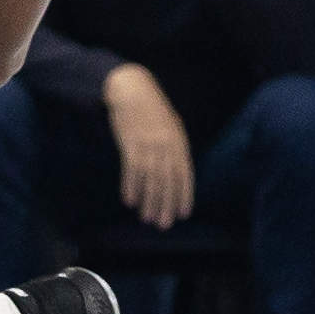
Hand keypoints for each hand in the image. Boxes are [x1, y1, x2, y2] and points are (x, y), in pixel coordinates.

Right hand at [102, 62, 193, 227]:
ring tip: (146, 217)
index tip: (182, 214)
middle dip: (165, 204)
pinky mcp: (130, 142)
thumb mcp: (171, 126)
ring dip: (148, 200)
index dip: (184, 195)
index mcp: (178, 142)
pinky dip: (130, 186)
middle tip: (163, 224)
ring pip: (150, 178)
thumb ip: (175, 148)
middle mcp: (166, 145)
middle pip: (167, 181)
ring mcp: (148, 144)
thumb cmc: (152, 110)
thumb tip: (177, 174)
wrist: (132, 89)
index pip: (184, 174)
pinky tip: (129, 200)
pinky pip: (131, 169)